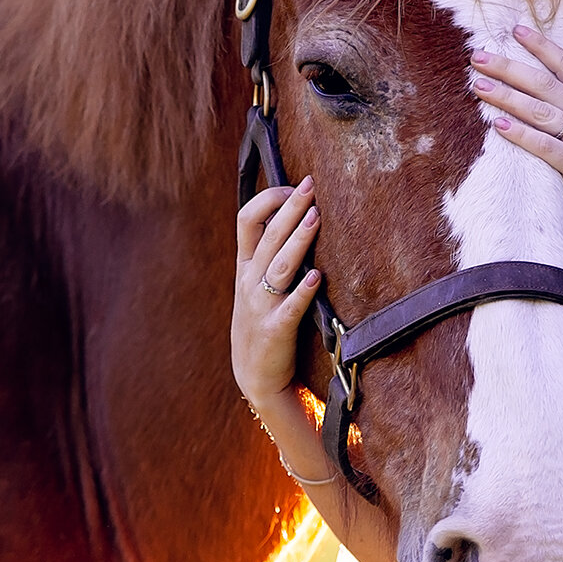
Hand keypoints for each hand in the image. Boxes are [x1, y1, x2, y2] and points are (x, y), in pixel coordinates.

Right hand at [232, 177, 321, 409]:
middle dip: (290, 208)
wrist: (254, 376)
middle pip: (268, 236)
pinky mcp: (277, 330)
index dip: (268, 199)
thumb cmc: (262, 322)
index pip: (246, 220)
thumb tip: (292, 214)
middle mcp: (249, 281)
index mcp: (245, 266)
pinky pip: (291, 308)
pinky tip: (317, 276)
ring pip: (280, 266)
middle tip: (311, 185)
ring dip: (299, 240)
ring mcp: (261, 306)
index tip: (293, 186)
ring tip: (317, 217)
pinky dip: (304, 291)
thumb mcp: (256, 284)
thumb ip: (268, 253)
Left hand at [471, 25, 562, 250]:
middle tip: (478, 56)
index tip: (515, 31)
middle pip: (547, 84)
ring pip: (541, 111)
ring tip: (478, 86)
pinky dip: (521, 134)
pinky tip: (497, 125)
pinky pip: (545, 146)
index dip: (542, 47)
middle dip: (510, 67)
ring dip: (507, 96)